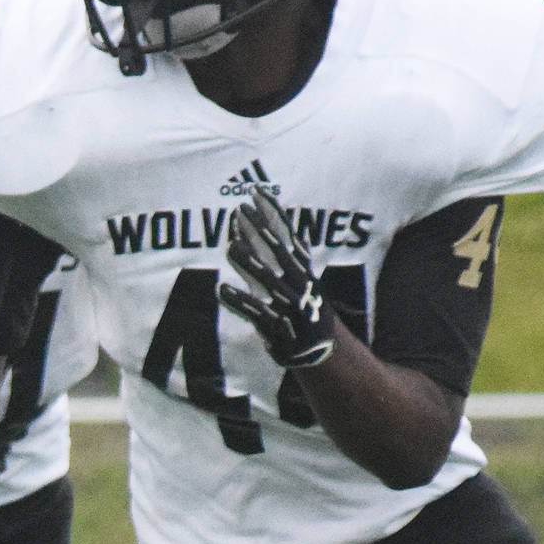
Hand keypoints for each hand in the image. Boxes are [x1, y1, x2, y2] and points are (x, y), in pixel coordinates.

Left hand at [219, 186, 336, 368]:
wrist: (320, 351)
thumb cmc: (308, 311)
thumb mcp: (307, 282)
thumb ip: (298, 258)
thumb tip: (295, 233)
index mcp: (303, 271)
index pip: (286, 235)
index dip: (272, 214)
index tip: (256, 193)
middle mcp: (298, 284)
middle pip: (277, 252)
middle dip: (260, 231)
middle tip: (239, 209)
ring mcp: (288, 305)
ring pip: (267, 280)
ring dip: (249, 263)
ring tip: (230, 245)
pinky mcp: (276, 326)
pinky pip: (256, 312)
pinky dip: (240, 301)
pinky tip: (222, 290)